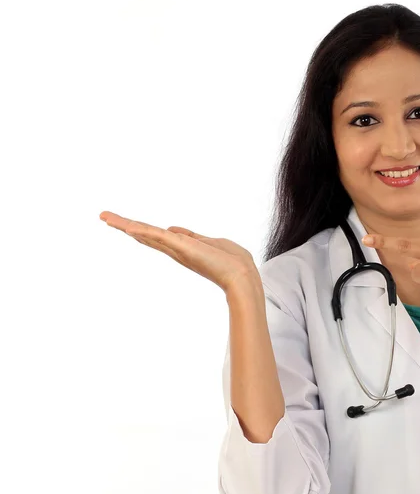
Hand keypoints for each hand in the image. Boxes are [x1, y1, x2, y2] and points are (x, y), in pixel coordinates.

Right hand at [99, 211, 258, 292]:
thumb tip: (174, 229)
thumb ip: (191, 236)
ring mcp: (177, 249)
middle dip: (124, 225)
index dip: (139, 229)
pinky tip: (128, 227)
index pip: (156, 236)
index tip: (123, 223)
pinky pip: (159, 236)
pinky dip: (143, 231)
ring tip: (106, 217)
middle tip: (104, 217)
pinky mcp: (182, 247)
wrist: (242, 276)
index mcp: (182, 248)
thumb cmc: (232, 261)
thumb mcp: (208, 242)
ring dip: (126, 225)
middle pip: (145, 235)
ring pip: (147, 234)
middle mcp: (175, 250)